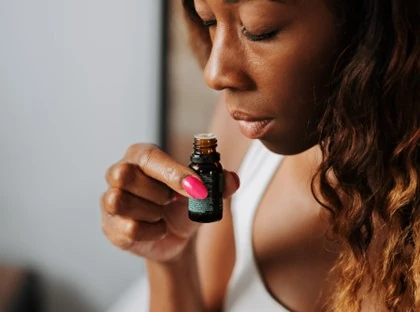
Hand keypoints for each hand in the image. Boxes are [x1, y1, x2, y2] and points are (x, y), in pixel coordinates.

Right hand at [101, 144, 239, 262]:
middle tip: (171, 200)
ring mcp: (109, 200)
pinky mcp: (110, 225)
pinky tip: (158, 228)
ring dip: (152, 212)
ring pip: (120, 201)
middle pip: (125, 175)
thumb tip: (232, 179)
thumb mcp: (203, 194)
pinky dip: (152, 231)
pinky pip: (128, 228)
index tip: (197, 188)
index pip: (149, 156)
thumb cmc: (183, 206)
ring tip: (163, 213)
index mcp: (141, 156)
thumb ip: (219, 184)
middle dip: (157, 192)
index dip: (171, 172)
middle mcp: (119, 172)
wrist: (175, 237)